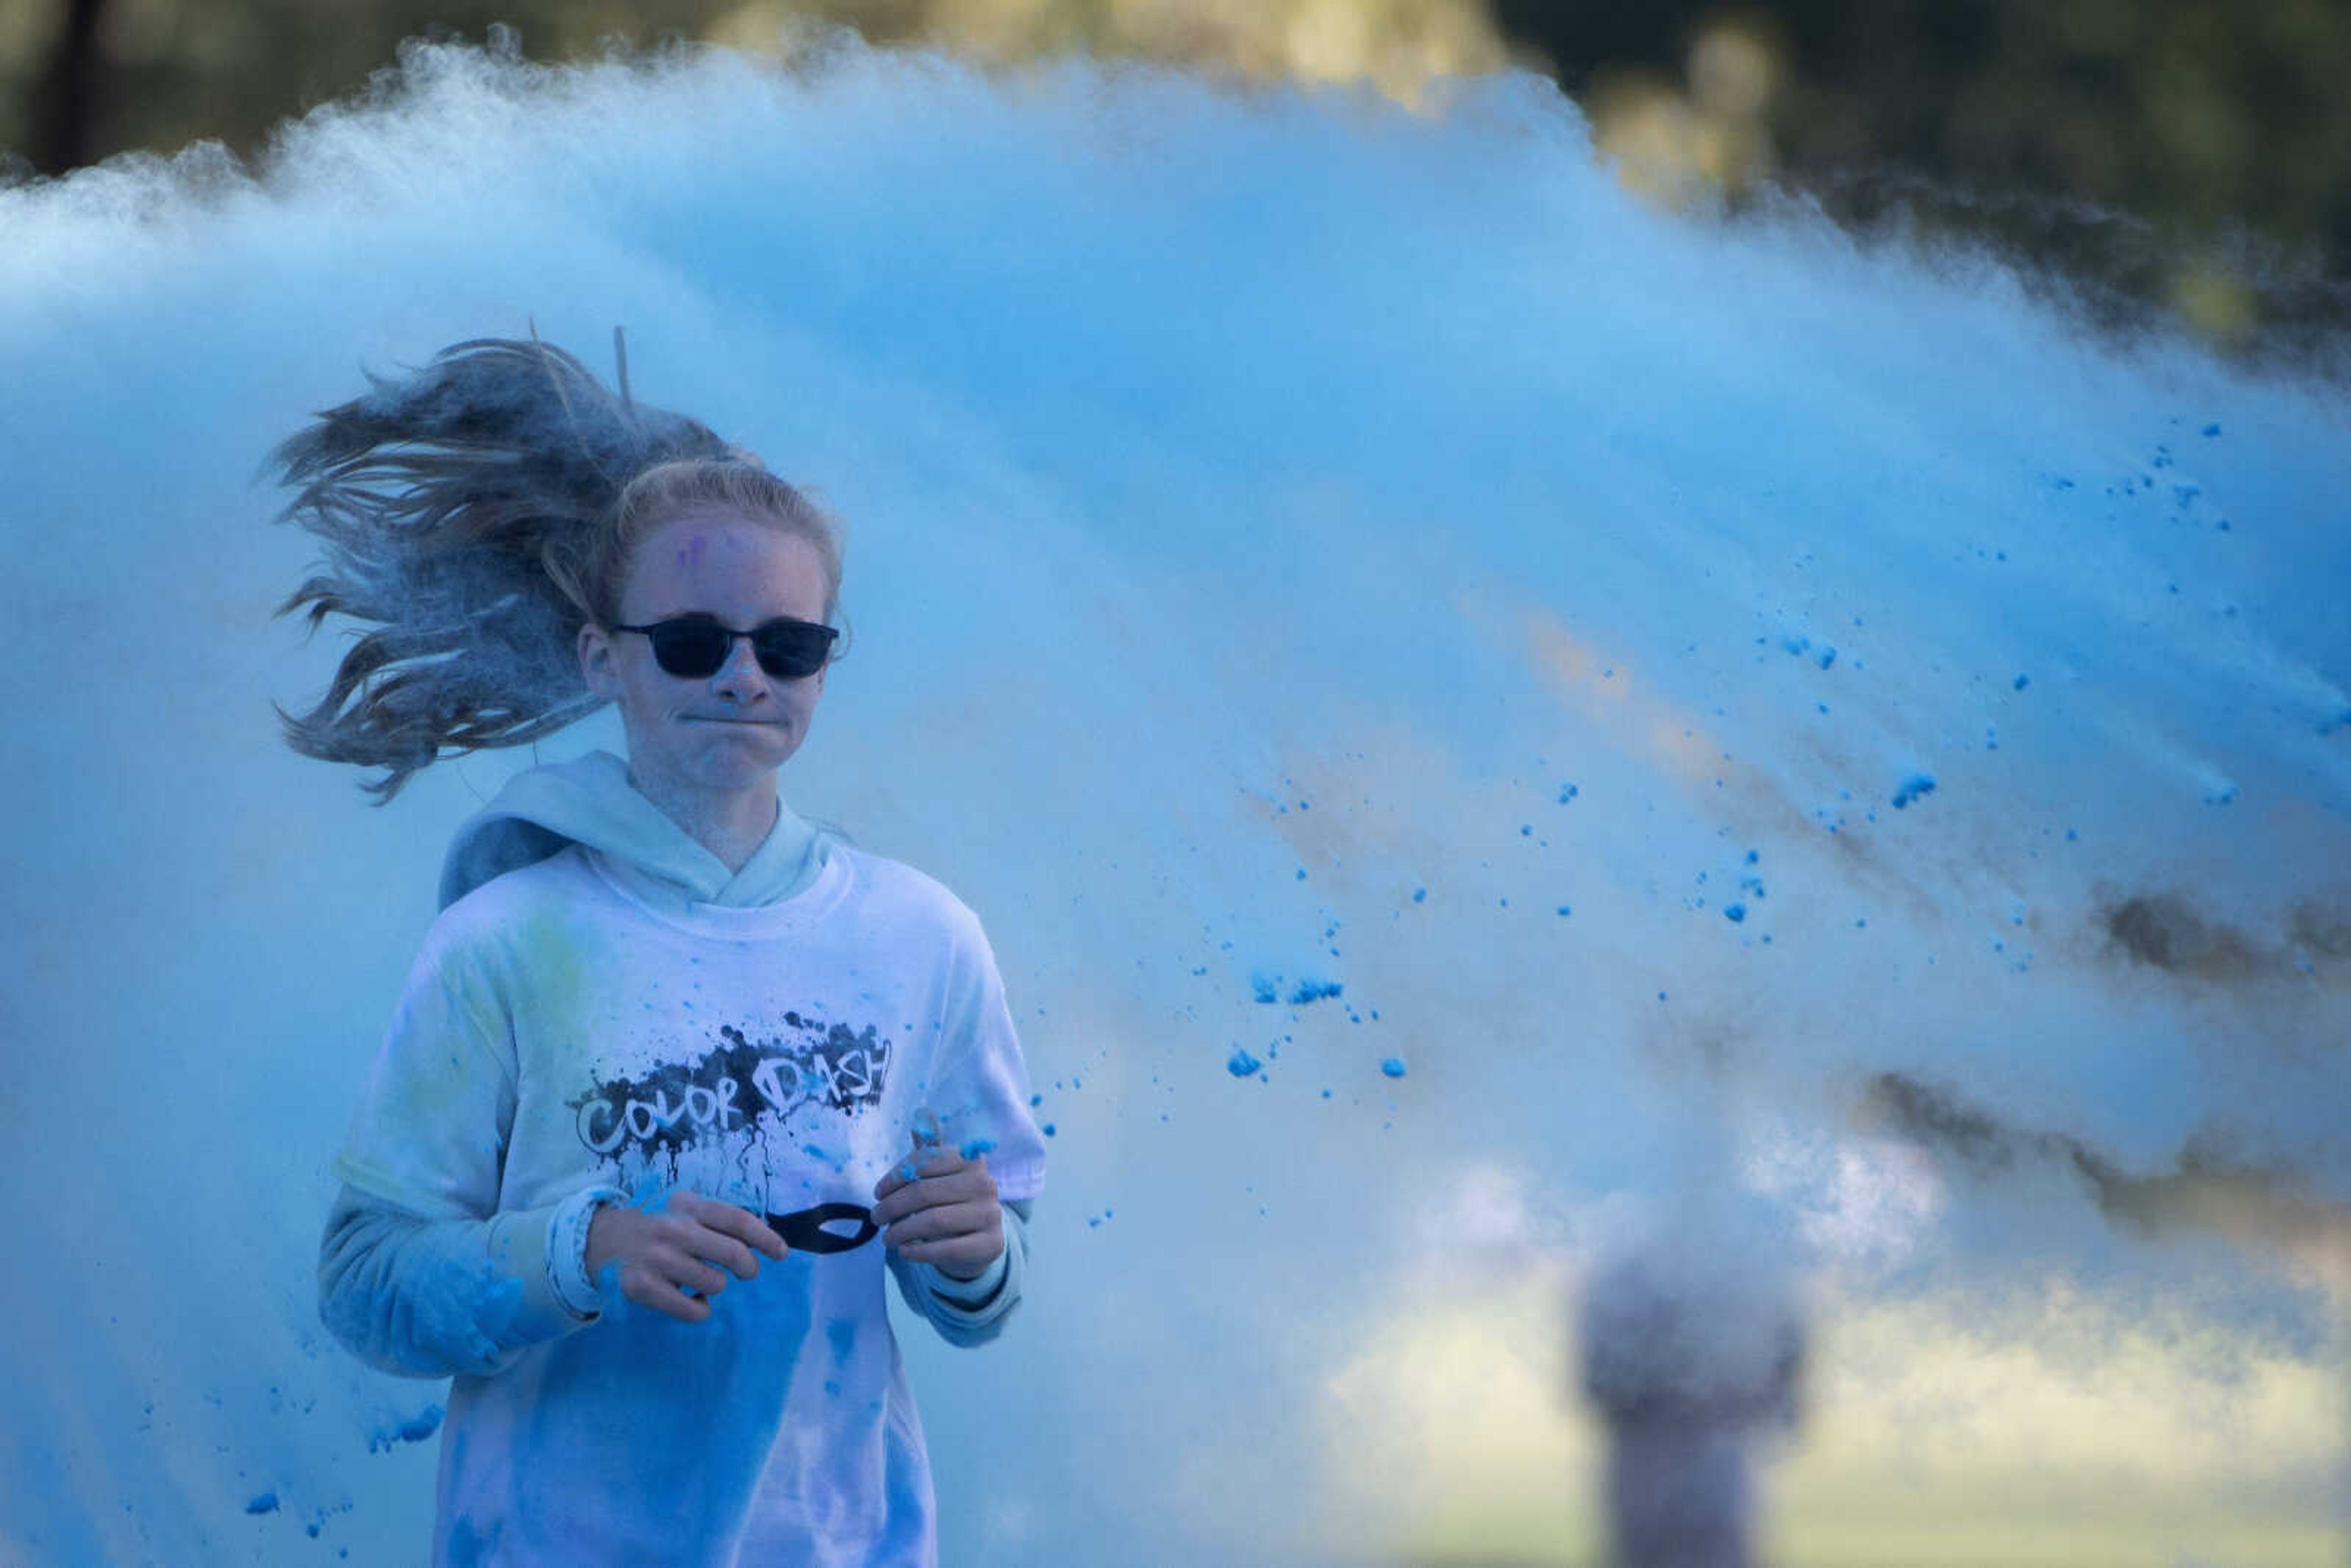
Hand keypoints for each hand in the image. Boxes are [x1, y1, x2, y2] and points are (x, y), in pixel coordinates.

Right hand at [584, 1191, 786, 1323]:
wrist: (601, 1239)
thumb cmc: (655, 1225)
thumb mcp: (683, 1209)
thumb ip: (717, 1220)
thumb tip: (762, 1240)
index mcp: (688, 1205)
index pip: (738, 1220)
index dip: (766, 1238)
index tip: (781, 1253)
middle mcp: (673, 1229)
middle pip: (733, 1253)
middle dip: (748, 1267)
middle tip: (747, 1272)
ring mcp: (656, 1259)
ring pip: (714, 1283)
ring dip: (716, 1286)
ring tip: (702, 1280)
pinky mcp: (642, 1287)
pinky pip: (693, 1310)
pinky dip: (700, 1309)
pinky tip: (691, 1299)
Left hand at [872, 1131, 1002, 1280]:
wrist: (979, 1240)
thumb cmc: (952, 1201)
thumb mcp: (942, 1173)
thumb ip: (931, 1148)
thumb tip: (922, 1113)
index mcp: (971, 1159)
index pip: (925, 1161)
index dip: (895, 1176)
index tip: (877, 1193)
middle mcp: (985, 1183)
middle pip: (925, 1193)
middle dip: (892, 1206)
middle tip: (875, 1217)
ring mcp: (991, 1214)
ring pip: (934, 1221)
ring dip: (901, 1231)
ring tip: (886, 1238)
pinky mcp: (991, 1244)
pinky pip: (947, 1248)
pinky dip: (919, 1251)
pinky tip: (905, 1251)